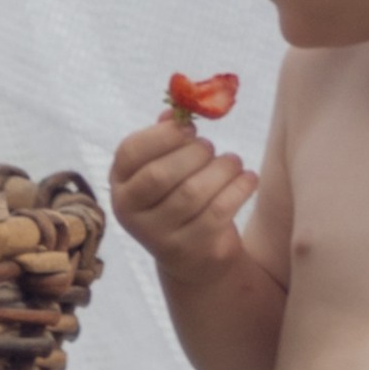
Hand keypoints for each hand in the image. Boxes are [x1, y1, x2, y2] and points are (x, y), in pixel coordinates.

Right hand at [109, 110, 258, 283]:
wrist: (194, 259)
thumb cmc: (178, 200)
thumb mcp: (166, 170)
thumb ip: (167, 139)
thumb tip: (177, 110)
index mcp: (120, 186)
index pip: (130, 152)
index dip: (162, 135)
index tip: (189, 129)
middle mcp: (131, 214)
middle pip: (161, 174)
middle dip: (194, 153)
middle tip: (211, 148)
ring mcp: (158, 236)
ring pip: (192, 193)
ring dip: (221, 169)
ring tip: (233, 162)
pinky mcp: (190, 250)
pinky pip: (218, 212)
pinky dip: (238, 189)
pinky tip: (248, 179)